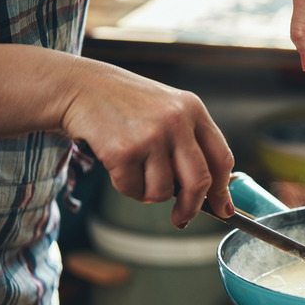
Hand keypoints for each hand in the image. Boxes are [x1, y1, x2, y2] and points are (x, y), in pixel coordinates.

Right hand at [61, 59, 234, 227]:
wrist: (82, 87)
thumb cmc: (128, 105)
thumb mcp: (169, 110)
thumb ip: (191, 144)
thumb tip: (211, 194)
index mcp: (194, 110)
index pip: (222, 159)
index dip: (223, 190)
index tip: (222, 209)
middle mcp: (176, 121)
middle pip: (200, 182)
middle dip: (192, 207)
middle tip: (182, 218)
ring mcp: (150, 135)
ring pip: (163, 192)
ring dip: (150, 193)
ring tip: (138, 171)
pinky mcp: (123, 150)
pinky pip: (134, 190)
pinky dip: (127, 187)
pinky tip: (119, 166)